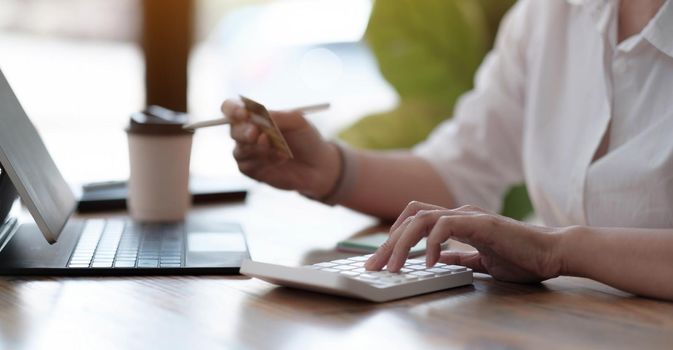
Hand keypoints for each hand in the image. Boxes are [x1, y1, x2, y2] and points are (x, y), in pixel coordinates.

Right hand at [222, 99, 340, 197]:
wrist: (319, 165)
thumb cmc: (307, 138)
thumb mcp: (297, 121)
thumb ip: (276, 116)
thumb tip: (254, 115)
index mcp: (254, 117)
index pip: (231, 109)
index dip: (232, 110)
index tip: (243, 114)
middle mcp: (246, 134)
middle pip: (233, 130)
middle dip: (244, 132)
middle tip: (257, 134)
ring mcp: (247, 154)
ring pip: (240, 150)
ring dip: (259, 149)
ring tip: (282, 149)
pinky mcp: (252, 171)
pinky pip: (247, 166)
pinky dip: (265, 161)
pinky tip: (281, 158)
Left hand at [364, 201, 563, 282]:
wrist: (553, 252)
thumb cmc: (523, 257)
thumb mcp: (482, 262)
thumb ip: (460, 258)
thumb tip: (439, 261)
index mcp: (458, 221)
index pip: (415, 220)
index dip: (395, 237)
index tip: (383, 260)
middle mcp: (459, 214)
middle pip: (410, 217)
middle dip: (388, 242)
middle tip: (374, 266)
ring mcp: (468, 216)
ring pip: (420, 218)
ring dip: (401, 243)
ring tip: (393, 266)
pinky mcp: (480, 223)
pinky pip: (445, 226)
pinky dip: (430, 243)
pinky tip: (428, 262)